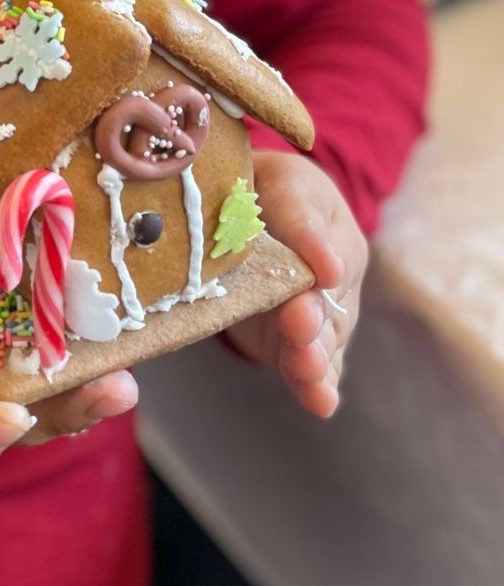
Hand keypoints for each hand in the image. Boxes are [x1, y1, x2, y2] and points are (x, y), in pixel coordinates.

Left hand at [223, 152, 366, 417]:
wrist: (250, 218)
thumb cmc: (268, 191)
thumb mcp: (281, 183)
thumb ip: (295, 211)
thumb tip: (327, 263)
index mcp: (333, 232)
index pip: (325, 242)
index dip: (319, 255)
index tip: (324, 272)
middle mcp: (334, 281)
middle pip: (326, 302)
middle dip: (311, 317)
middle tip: (299, 323)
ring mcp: (317, 318)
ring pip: (321, 341)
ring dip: (314, 358)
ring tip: (308, 371)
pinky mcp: (292, 345)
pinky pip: (308, 367)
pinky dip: (315, 386)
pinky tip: (320, 402)